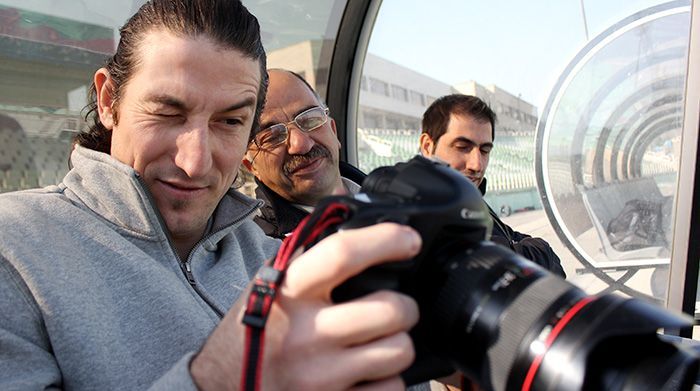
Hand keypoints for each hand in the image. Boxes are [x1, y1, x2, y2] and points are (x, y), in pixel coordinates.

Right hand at [191, 223, 421, 389]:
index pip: (343, 254)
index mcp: (288, 291)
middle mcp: (304, 332)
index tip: (409, 240)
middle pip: (389, 310)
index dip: (386, 240)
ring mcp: (319, 374)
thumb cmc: (250, 330)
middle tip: (398, 307)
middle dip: (406, 307)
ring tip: (381, 341)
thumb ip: (308, 260)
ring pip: (398, 351)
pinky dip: (388, 379)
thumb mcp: (267, 285)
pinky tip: (369, 370)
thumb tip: (360, 228)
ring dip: (398, 344)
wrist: (218, 386)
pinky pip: (391, 389)